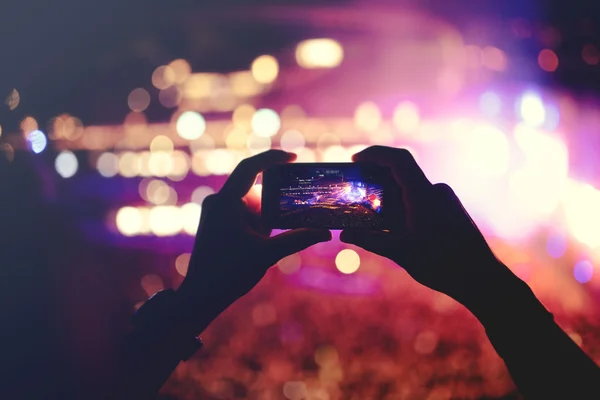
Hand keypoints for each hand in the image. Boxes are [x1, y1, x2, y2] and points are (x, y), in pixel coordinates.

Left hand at [177, 150, 330, 332]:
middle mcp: (217, 202)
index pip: (250, 168)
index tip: (293, 158)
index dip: (272, 158)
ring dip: (264, 216)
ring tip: (273, 235)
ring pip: (248, 204)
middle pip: (253, 188)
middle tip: (296, 207)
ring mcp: (214, 213)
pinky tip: (264, 238)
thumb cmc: (229, 274)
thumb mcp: (267, 254)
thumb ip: (297, 240)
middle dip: (273, 201)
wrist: (200, 296)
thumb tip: (325, 233)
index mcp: (226, 202)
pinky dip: (255, 221)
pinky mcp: (215, 224)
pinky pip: (240, 213)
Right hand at [340, 146, 516, 307]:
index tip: (355, 160)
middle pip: (402, 171)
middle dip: (377, 177)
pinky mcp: (451, 209)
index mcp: (423, 195)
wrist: (482, 278)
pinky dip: (405, 204)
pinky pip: (422, 198)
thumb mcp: (399, 252)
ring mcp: (446, 199)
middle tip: (357, 188)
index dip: (374, 154)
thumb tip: (344, 234)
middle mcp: (436, 191)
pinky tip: (396, 225)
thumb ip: (370, 239)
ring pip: (411, 187)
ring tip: (374, 214)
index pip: (397, 159)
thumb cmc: (442, 265)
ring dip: (391, 194)